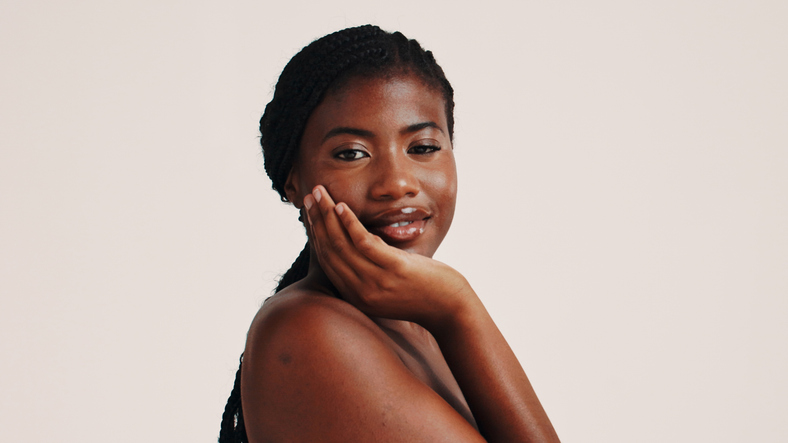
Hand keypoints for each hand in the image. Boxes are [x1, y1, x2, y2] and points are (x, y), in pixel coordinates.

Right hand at [303, 185, 476, 328]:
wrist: (451, 309)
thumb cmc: (423, 293)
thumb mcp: (389, 285)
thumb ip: (370, 271)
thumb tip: (360, 244)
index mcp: (356, 296)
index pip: (328, 260)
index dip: (316, 233)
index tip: (310, 212)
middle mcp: (361, 291)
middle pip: (330, 250)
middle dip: (317, 220)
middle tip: (309, 197)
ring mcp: (376, 282)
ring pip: (342, 244)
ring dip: (328, 215)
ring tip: (321, 194)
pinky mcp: (394, 270)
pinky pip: (364, 243)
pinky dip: (349, 223)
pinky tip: (342, 206)